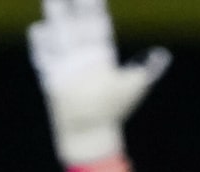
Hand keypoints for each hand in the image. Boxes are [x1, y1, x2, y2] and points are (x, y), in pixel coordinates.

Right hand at [27, 0, 169, 167]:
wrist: (91, 132)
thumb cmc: (113, 111)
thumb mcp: (132, 88)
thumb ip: (146, 70)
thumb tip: (162, 55)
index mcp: (100, 53)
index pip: (97, 24)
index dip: (94, 7)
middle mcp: (82, 55)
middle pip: (77, 23)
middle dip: (74, 5)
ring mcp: (67, 65)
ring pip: (60, 35)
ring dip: (55, 16)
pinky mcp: (53, 78)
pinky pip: (45, 58)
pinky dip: (42, 44)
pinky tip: (38, 29)